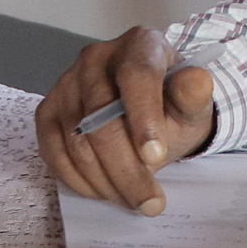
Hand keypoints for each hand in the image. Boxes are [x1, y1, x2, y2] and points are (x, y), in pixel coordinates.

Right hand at [35, 27, 216, 214]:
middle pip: (100, 116)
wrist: (149, 110)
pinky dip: (77, 178)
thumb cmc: (171, 106)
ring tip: (132, 199)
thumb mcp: (192, 105)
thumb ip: (194, 96)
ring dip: (104, 180)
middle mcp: (95, 57)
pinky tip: (103, 190)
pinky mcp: (48, 109)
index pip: (135, 76)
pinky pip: (52, 149)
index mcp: (138, 45)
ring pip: (76, 138)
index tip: (155, 157)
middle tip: (150, 202)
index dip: (143, 117)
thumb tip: (197, 81)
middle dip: (125, 168)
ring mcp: (66, 82)